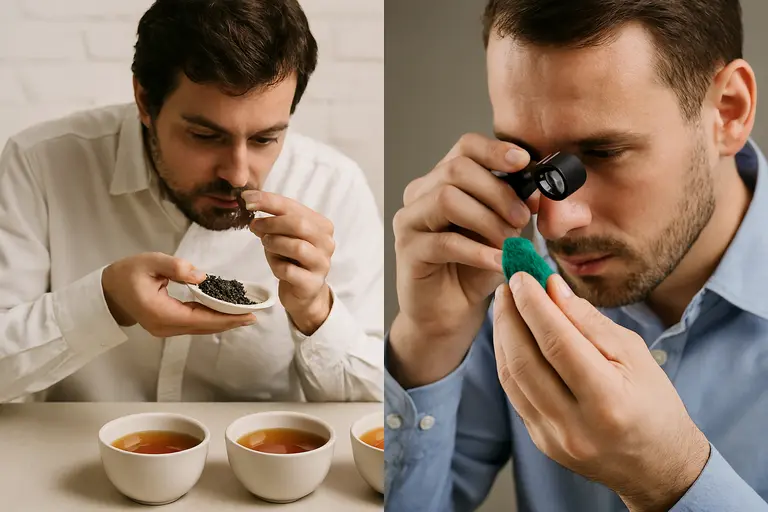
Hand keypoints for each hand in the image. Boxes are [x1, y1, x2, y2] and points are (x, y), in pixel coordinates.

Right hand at [102, 252, 256, 335]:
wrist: (108, 290)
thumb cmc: (128, 273)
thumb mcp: (150, 262)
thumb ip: (175, 267)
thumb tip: (201, 277)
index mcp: (161, 312)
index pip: (201, 318)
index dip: (226, 317)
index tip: (247, 315)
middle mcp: (165, 326)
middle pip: (204, 327)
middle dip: (230, 322)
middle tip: (254, 316)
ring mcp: (166, 329)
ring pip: (200, 328)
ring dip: (223, 322)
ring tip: (245, 315)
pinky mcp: (167, 326)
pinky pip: (194, 324)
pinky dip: (211, 319)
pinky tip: (225, 313)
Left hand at [241, 190, 333, 335]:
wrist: (304, 292)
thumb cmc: (292, 259)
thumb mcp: (281, 236)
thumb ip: (271, 221)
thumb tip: (251, 205)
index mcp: (321, 225)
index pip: (293, 207)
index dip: (268, 201)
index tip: (246, 199)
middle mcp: (326, 243)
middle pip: (299, 224)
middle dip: (272, 223)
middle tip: (254, 226)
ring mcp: (321, 264)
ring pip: (296, 247)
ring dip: (274, 244)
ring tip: (266, 245)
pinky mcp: (312, 283)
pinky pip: (289, 270)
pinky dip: (276, 265)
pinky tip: (276, 266)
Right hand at [389, 133, 531, 387]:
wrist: (449, 313)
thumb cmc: (474, 270)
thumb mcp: (504, 232)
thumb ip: (519, 208)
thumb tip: (540, 191)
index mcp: (443, 180)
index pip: (465, 147)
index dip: (495, 150)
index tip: (524, 162)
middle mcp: (420, 194)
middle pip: (457, 169)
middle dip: (498, 192)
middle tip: (522, 219)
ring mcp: (410, 221)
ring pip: (447, 199)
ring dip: (487, 220)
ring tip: (509, 242)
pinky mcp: (408, 250)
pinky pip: (444, 241)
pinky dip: (478, 251)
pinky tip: (499, 261)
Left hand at [493, 272, 709, 510]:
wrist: (656, 465)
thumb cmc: (653, 402)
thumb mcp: (634, 354)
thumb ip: (589, 321)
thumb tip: (551, 288)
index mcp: (607, 401)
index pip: (557, 343)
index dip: (533, 305)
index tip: (521, 276)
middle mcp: (575, 425)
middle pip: (525, 361)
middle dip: (510, 316)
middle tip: (508, 285)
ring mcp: (553, 438)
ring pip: (511, 377)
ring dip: (503, 336)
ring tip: (506, 306)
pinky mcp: (540, 441)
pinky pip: (514, 393)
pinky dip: (509, 359)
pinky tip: (511, 337)